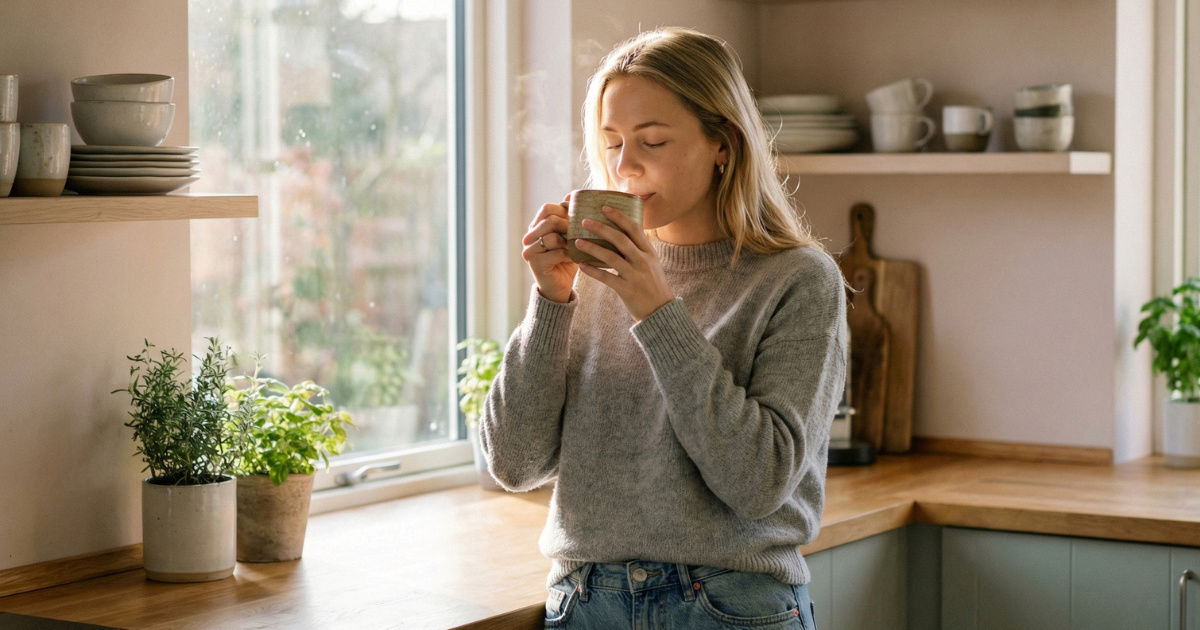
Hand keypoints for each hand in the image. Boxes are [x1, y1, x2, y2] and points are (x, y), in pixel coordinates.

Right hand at [521, 196, 575, 302]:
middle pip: (549, 220)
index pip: (546, 208)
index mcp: (536, 227)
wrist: (560, 287)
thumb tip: (571, 194)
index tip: (576, 219)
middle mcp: (529, 237)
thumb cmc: (566, 260)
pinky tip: (575, 259)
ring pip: (552, 236)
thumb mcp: (569, 237)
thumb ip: (568, 219)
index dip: (563, 210)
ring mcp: (529, 250)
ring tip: (577, 248)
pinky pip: (556, 252)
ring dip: (569, 242)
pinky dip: (569, 254)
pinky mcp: (535, 263)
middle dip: (567, 226)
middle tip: (579, 234)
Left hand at [575, 206, 673, 320]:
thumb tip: (622, 232)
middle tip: (585, 221)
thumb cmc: (653, 285)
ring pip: (611, 257)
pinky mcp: (627, 290)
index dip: (619, 216)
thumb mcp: (652, 263)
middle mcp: (643, 261)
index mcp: (649, 252)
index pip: (634, 228)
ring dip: (592, 247)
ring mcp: (635, 276)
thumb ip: (639, 249)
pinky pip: (606, 278)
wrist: (661, 311)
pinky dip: (592, 271)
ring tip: (577, 241)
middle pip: (620, 239)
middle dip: (601, 228)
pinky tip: (581, 265)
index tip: (604, 207)